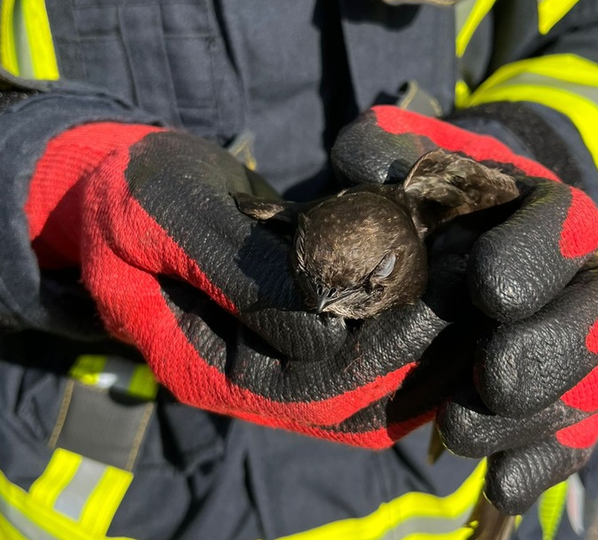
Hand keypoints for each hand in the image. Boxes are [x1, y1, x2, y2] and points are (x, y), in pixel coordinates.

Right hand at [26, 123, 452, 443]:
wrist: (121, 192)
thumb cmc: (134, 195)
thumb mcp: (168, 213)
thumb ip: (241, 271)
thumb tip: (328, 323)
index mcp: (208, 366)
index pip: (313, 387)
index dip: (383, 351)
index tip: (437, 297)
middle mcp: (248, 383)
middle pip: (355, 405)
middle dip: (422, 357)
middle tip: (476, 300)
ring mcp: (273, 366)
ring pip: (370, 394)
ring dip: (426, 354)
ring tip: (476, 301)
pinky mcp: (295, 339)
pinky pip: (365, 361)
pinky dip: (409, 338)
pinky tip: (447, 299)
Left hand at [333, 106, 597, 512]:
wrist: (448, 240)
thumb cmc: (424, 197)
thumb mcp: (397, 157)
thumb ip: (380, 151)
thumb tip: (368, 177)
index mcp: (541, 214)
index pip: (568, 226)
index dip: (539, 255)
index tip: (486, 287)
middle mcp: (572, 281)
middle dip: (553, 348)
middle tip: (491, 374)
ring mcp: (571, 344)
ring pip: (590, 386)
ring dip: (530, 417)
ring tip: (457, 427)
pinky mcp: (554, 399)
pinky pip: (570, 438)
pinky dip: (538, 463)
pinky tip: (497, 483)